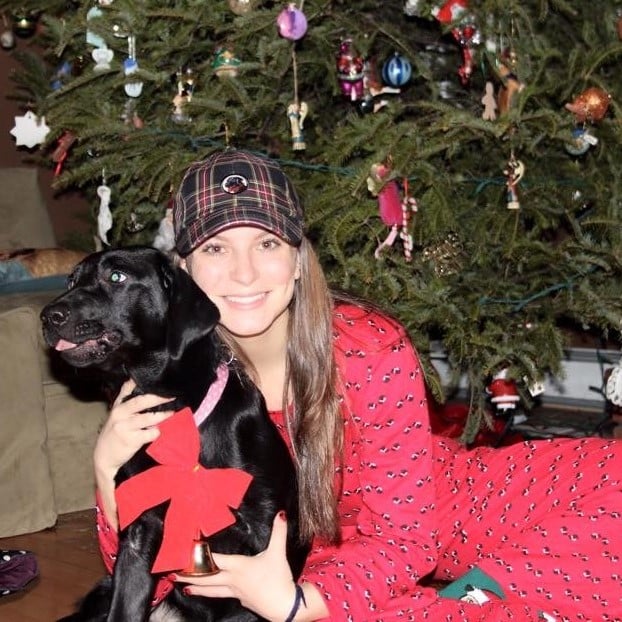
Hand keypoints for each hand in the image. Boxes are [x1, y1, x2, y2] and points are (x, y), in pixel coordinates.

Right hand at [93, 380, 174, 477]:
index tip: (159, 381)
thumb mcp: (117, 413)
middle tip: (172, 396)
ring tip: (171, 413)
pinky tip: (157, 432)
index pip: (129, 388)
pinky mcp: (131, 440)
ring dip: (163, 415)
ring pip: (150, 417)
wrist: (104, 457)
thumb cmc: (114, 432)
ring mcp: (124, 427)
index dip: (143, 382)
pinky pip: (151, 433)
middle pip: (142, 401)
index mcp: (118, 405)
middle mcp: (120, 413)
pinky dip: (157, 432)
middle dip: (159, 398)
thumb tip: (137, 380)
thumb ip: (126, 397)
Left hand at [174, 512, 299, 621]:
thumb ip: (279, 532)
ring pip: (212, 590)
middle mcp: (233, 579)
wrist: (285, 607)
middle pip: (206, 578)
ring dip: (198, 588)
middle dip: (189, 576)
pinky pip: (224, 595)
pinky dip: (214, 593)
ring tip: (184, 588)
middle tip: (173, 576)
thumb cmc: (279, 579)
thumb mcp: (278, 552)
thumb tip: (281, 513)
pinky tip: (213, 593)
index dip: (200, 556)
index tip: (186, 553)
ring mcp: (236, 592)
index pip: (214, 560)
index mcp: (238, 566)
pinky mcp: (241, 600)